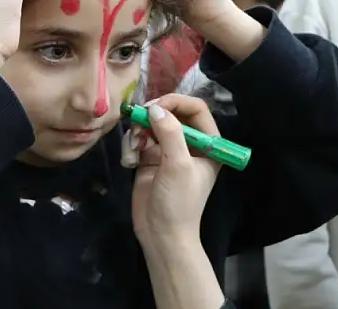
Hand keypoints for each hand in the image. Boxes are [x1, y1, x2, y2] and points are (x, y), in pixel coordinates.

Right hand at [128, 94, 221, 241]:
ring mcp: (168, 150)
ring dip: (139, 130)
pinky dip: (131, 144)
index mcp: (209, 145)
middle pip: (171, 113)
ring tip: (133, 146)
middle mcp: (190, 144)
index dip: (175, 102)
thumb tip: (154, 108)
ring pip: (151, 124)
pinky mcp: (149, 159)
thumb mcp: (178, 165)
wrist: (161, 235)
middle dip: (152, 116)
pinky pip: (139, 139)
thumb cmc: (179, 202)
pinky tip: (129, 158)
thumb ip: (169, 133)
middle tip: (137, 121)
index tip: (154, 107)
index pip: (195, 109)